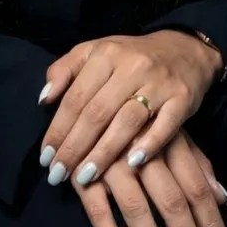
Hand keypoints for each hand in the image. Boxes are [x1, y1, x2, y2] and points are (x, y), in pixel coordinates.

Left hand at [38, 30, 222, 187]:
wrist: (183, 49)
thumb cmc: (131, 57)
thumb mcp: (95, 52)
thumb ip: (65, 70)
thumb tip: (44, 99)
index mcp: (106, 54)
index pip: (77, 97)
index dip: (58, 128)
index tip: (45, 157)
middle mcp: (131, 66)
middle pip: (97, 112)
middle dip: (75, 146)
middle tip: (58, 174)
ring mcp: (158, 82)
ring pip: (127, 121)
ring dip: (103, 153)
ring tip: (85, 178)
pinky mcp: (182, 98)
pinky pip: (164, 126)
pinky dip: (148, 145)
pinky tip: (131, 165)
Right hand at [73, 128, 226, 226]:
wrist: (92, 86)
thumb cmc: (139, 116)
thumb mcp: (172, 130)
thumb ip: (197, 164)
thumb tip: (224, 198)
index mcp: (168, 140)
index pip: (196, 187)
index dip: (210, 221)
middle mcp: (142, 152)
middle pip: (171, 201)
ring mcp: (112, 162)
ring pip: (136, 208)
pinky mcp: (83, 172)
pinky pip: (97, 209)